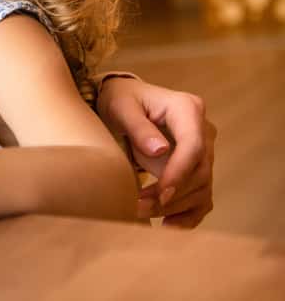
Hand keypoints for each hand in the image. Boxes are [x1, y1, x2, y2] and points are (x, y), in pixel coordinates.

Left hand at [97, 77, 215, 226]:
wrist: (124, 101)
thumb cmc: (121, 100)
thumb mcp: (121, 107)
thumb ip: (138, 126)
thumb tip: (160, 151)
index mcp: (188, 109)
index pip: (194, 146)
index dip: (179, 173)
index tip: (160, 194)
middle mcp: (203, 129)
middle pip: (200, 171)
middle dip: (171, 195)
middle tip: (138, 207)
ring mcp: (204, 151)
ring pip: (202, 188)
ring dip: (174, 206)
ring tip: (140, 212)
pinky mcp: (198, 169)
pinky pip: (201, 197)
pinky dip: (187, 214)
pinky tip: (167, 226)